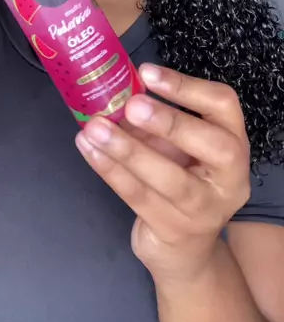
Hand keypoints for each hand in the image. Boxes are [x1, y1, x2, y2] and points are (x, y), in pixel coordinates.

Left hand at [75, 64, 250, 281]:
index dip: (187, 86)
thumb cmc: (181, 180)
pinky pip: (139, 197)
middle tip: (131, 105)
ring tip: (94, 128)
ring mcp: (204, 209)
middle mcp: (229, 176)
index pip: (224, 105)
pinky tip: (88, 149)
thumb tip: (117, 88)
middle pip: (212, 145)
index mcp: (234, 141)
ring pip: (169, 178)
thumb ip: (157, 119)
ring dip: (127, 149)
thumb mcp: (179, 146)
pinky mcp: (174, 231)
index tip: (147, 72)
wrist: (186, 249)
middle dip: (169, 122)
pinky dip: (109, 170)